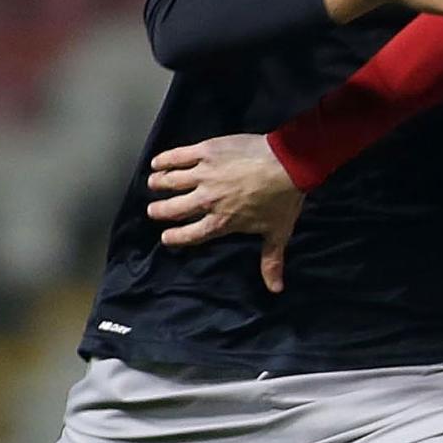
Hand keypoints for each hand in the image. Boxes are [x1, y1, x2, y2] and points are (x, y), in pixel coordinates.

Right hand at [146, 133, 302, 291]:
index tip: (166, 237)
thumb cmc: (283, 199)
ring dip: (159, 183)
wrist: (289, 164)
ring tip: (153, 184)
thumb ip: (271, 261)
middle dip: (159, 211)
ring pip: (171, 181)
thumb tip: (276, 290)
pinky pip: (178, 157)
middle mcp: (207, 201)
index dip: (174, 237)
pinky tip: (157, 163)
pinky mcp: (206, 152)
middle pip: (173, 209)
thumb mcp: (278, 233)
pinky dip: (164, 160)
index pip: (190, 234)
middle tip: (154, 210)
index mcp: (221, 222)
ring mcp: (204, 175)